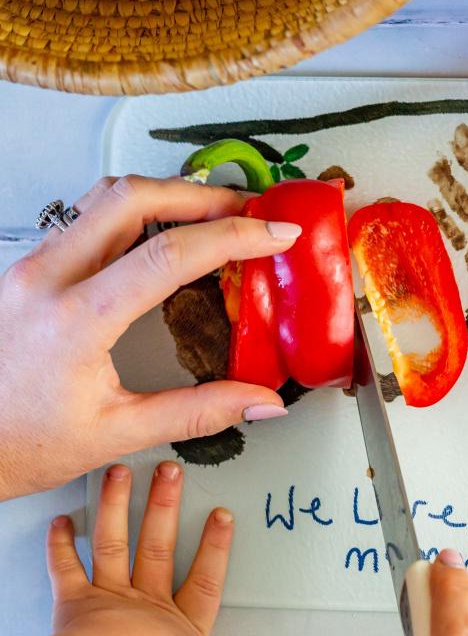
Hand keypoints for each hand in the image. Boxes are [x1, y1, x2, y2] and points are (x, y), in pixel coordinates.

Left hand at [0, 176, 300, 499]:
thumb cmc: (19, 442)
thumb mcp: (118, 432)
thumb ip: (199, 412)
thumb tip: (258, 401)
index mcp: (75, 319)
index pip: (169, 254)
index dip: (234, 237)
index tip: (274, 235)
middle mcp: (47, 278)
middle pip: (133, 197)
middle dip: (201, 195)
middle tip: (247, 209)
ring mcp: (32, 267)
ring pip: (104, 196)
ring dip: (165, 193)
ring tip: (210, 210)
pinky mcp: (28, 268)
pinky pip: (86, 215)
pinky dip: (134, 210)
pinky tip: (158, 229)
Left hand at [1, 461, 230, 635]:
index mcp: (180, 625)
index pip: (205, 577)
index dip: (215, 546)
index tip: (221, 516)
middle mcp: (147, 605)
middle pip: (159, 545)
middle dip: (165, 505)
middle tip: (170, 472)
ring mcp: (111, 600)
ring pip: (115, 544)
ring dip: (117, 506)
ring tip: (119, 474)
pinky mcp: (75, 605)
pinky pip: (65, 569)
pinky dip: (60, 544)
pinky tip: (61, 521)